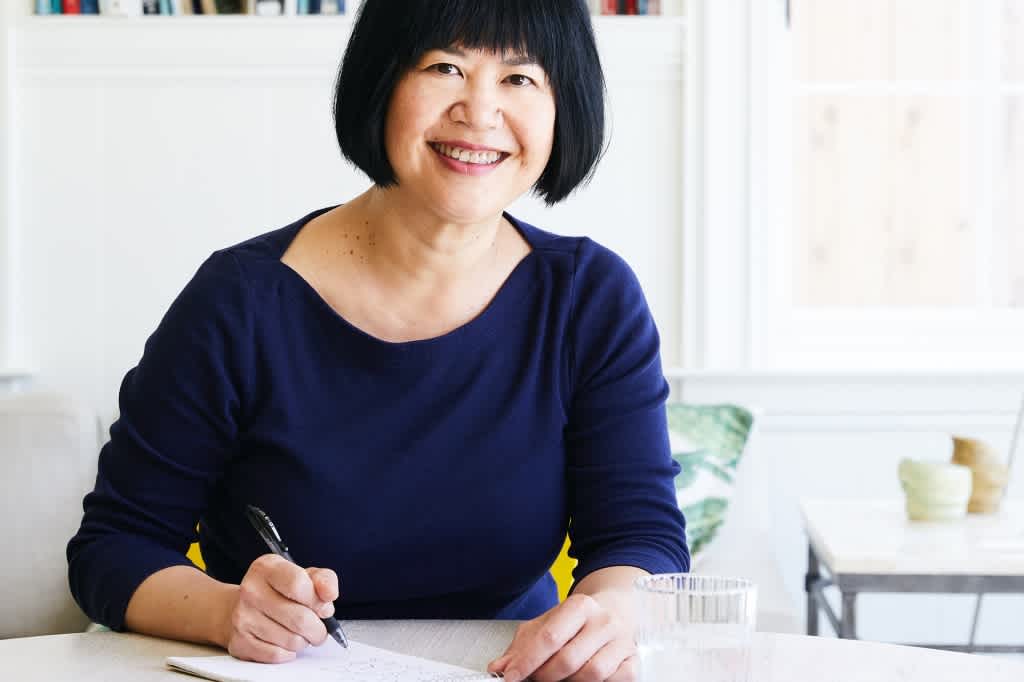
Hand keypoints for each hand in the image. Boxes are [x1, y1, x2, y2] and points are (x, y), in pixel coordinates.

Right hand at [222, 553, 338, 662]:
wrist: (243, 607)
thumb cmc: (279, 591)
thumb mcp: (304, 575)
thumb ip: (323, 580)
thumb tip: (329, 594)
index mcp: (266, 568)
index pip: (298, 583)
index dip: (318, 600)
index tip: (324, 606)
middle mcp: (251, 590)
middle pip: (299, 618)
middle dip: (317, 628)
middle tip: (318, 628)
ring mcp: (243, 618)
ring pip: (291, 640)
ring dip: (304, 641)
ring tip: (299, 633)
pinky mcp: (240, 642)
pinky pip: (278, 655)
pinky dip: (288, 652)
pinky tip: (284, 641)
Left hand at [487, 591, 637, 681]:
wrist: (615, 611)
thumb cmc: (576, 621)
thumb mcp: (546, 624)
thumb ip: (522, 646)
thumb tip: (499, 667)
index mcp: (579, 606)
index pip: (550, 637)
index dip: (527, 661)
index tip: (511, 676)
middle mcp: (603, 621)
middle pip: (569, 659)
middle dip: (545, 675)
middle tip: (535, 678)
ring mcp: (621, 641)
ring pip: (593, 674)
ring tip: (559, 678)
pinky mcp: (633, 660)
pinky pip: (616, 681)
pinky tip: (584, 678)